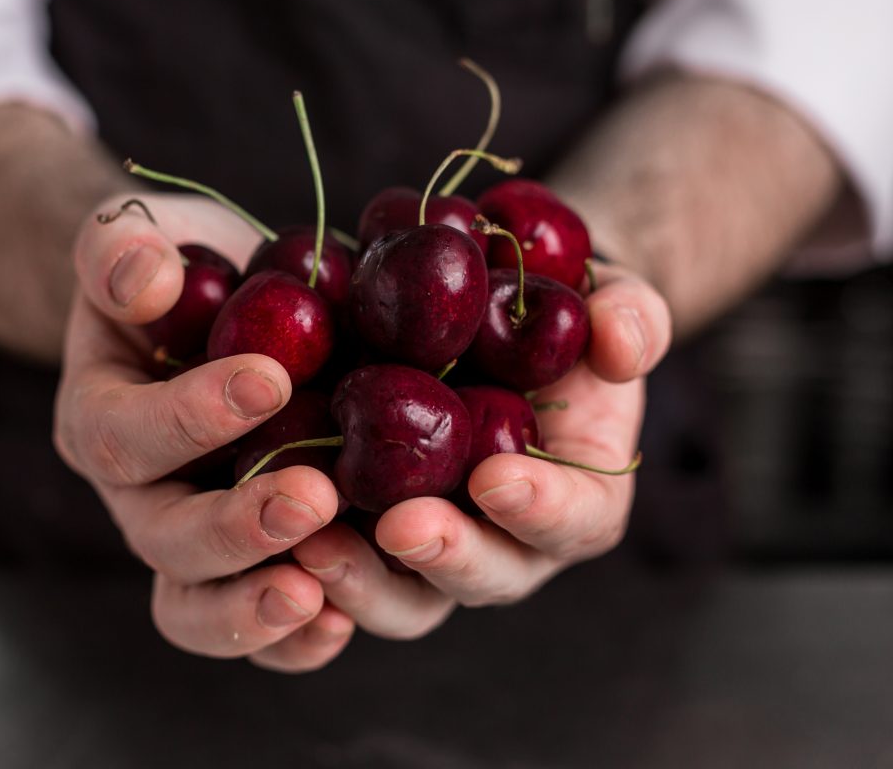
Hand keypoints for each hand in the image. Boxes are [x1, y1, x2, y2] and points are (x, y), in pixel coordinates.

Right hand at [53, 193, 353, 671]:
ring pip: (196, 606)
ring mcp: (191, 541)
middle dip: (235, 527)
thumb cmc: (177, 273)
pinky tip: (340, 620)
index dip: (189, 417)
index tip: (268, 379)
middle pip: (164, 540)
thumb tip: (144, 278)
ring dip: (255, 609)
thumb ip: (121, 248)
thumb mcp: (138, 237)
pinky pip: (255, 629)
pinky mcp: (249, 565)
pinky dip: (292, 641)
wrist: (209, 315)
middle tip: (311, 498)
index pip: (123, 435)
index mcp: (100, 419)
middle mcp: (139, 497)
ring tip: (318, 595)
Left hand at [290, 263, 671, 638]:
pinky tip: (263, 531)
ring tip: (311, 542)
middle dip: (443, 556)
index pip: (574, 521)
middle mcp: (504, 539)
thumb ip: (630, 317)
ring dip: (359, 580)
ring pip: (402, 595)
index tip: (497, 478)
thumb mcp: (607, 298)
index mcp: (575, 496)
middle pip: (483, 577)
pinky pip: (337, 564)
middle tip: (400, 525)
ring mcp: (430, 540)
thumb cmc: (560, 313)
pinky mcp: (363, 526)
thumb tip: (623, 344)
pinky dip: (304, 561)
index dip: (542, 508)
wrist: (492, 318)